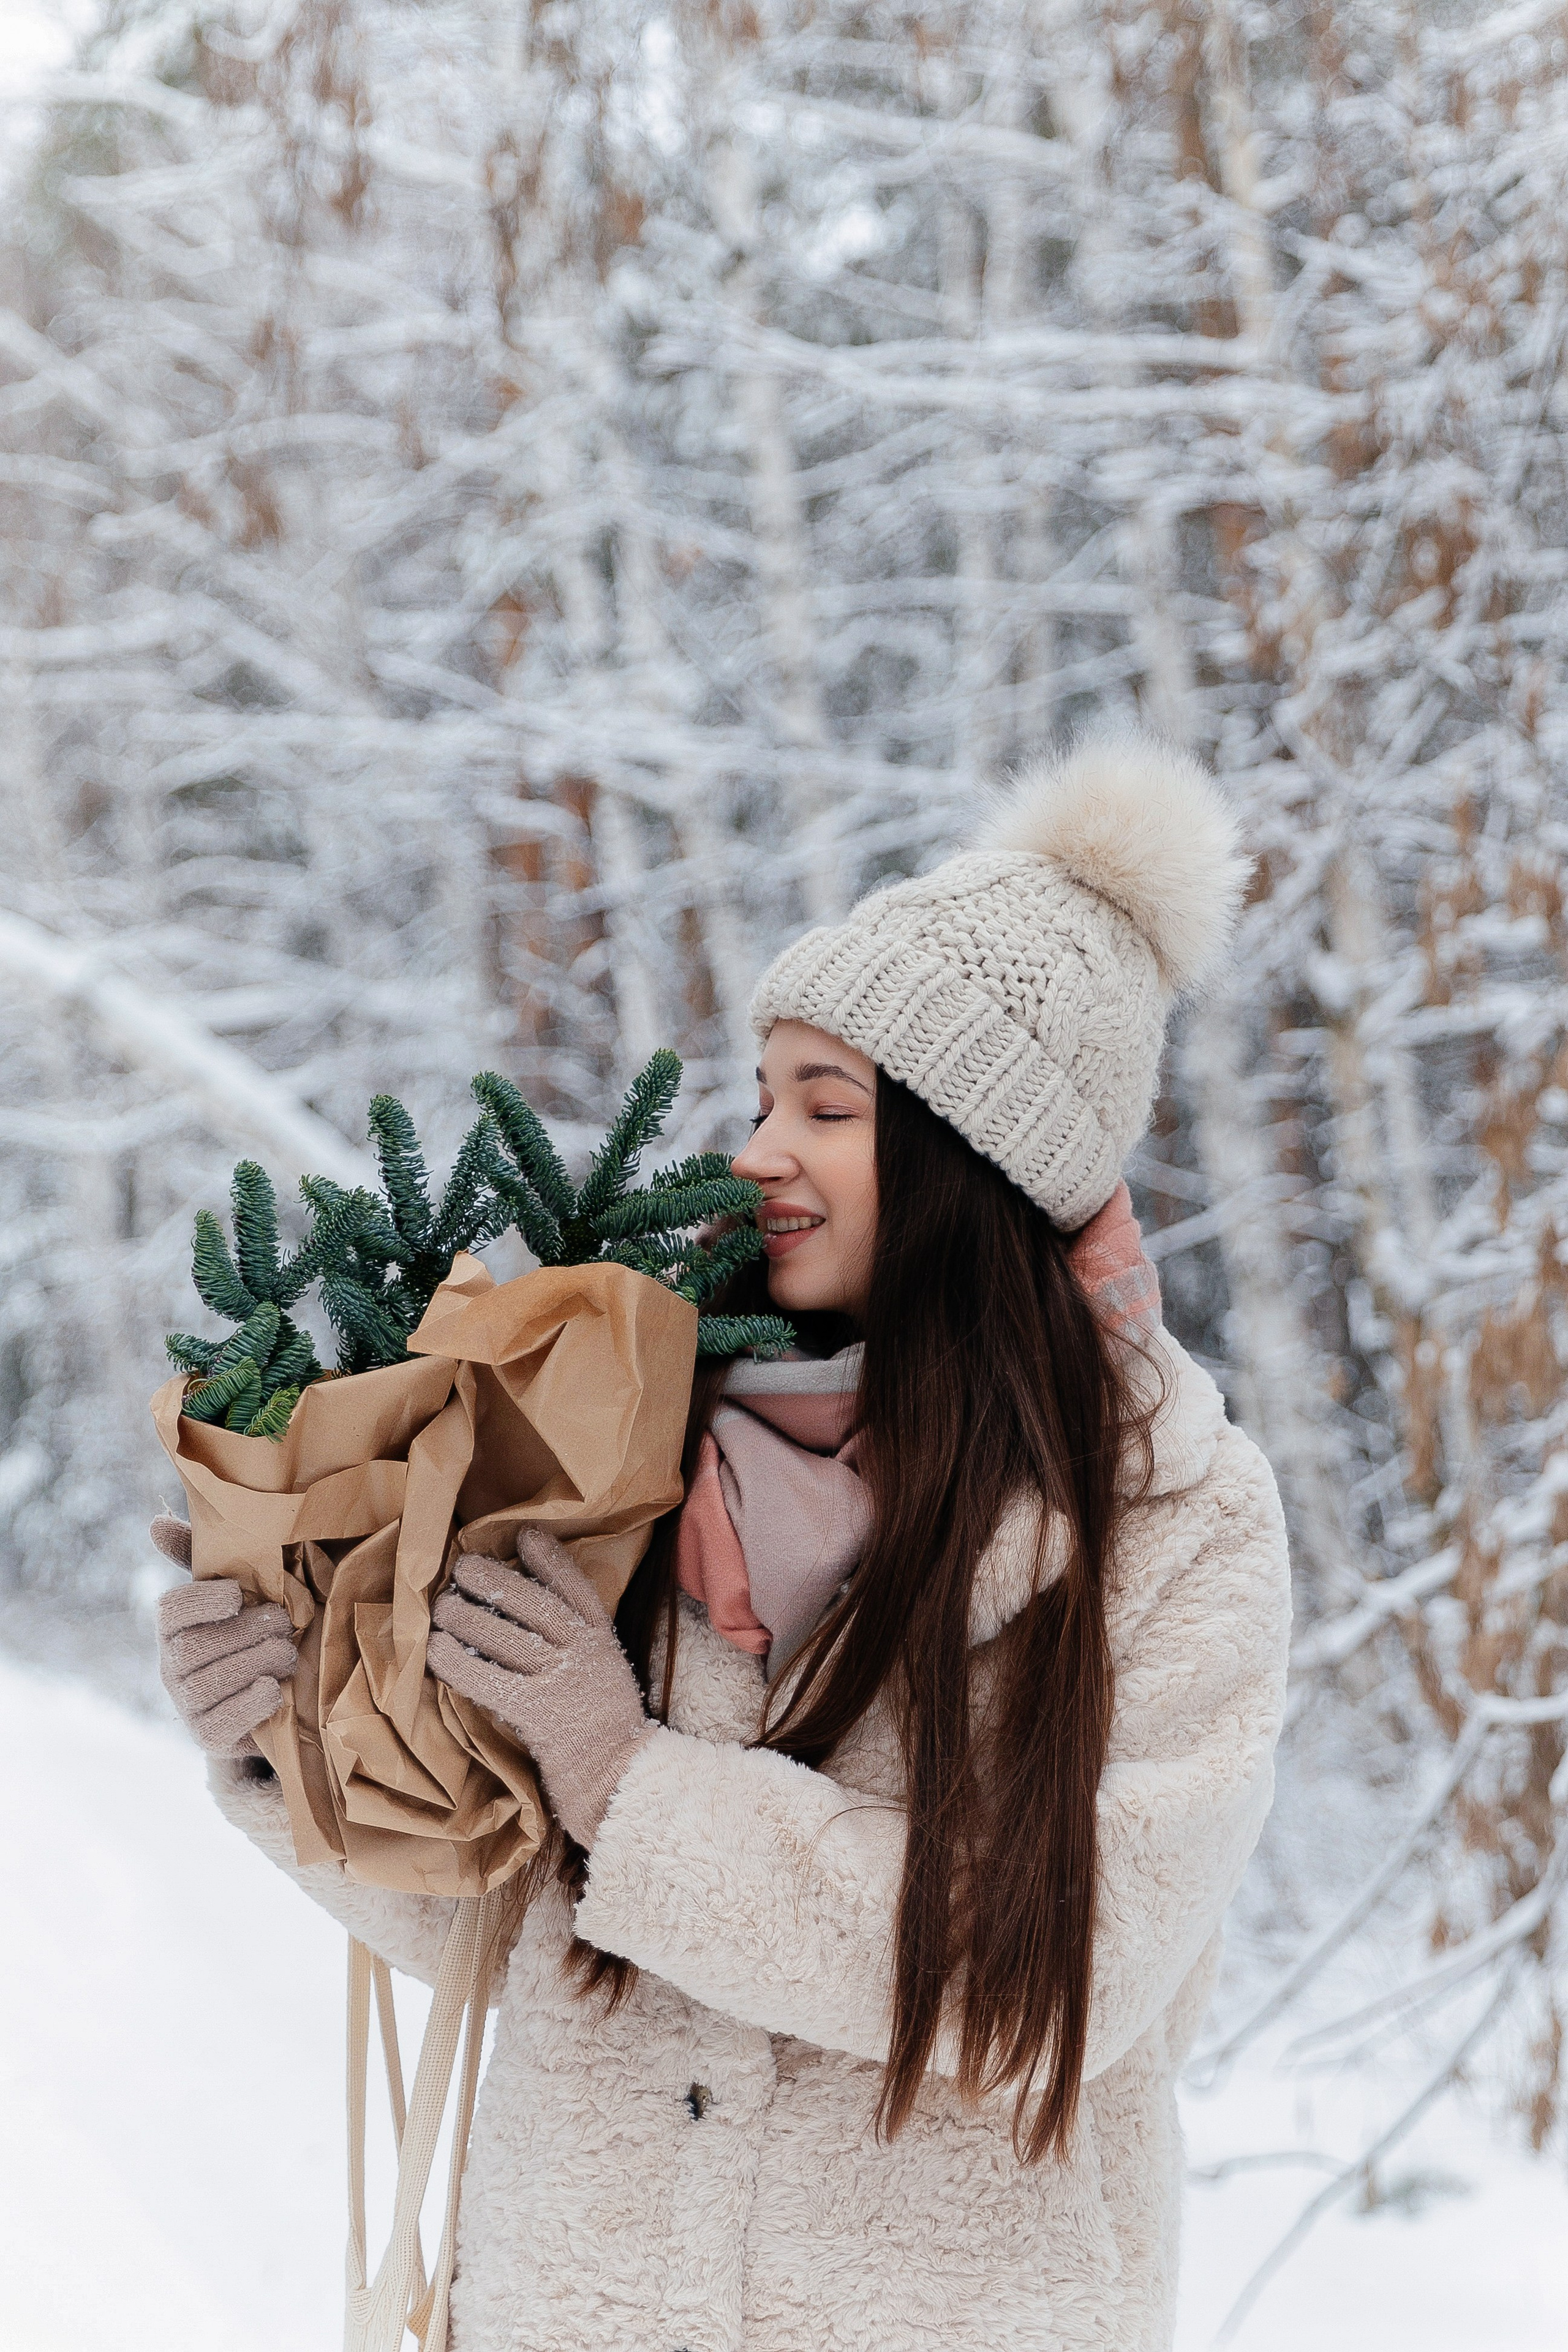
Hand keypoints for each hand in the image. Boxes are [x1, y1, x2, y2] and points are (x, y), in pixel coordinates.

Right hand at [151, 1515, 297, 1758]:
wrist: (269, 1696)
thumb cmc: (250, 1630)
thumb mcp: (234, 1592)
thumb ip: (200, 1556)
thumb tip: (156, 1523)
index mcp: (174, 1627)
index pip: (171, 1611)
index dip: (203, 1601)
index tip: (238, 1594)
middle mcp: (171, 1666)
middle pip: (195, 1648)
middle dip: (245, 1633)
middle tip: (283, 1624)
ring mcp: (186, 1705)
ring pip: (209, 1684)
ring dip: (257, 1663)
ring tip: (288, 1653)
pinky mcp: (208, 1736)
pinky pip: (221, 1723)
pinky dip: (251, 1704)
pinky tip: (273, 1689)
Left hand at [428, 1527, 649, 1848]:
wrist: (619, 1783)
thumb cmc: (605, 1733)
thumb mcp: (604, 1675)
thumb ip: (577, 1646)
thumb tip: (526, 1616)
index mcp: (602, 1642)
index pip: (577, 1589)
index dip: (550, 1560)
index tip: (524, 1535)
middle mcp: (584, 1654)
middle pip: (534, 1604)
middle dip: (495, 1580)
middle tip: (461, 1566)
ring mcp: (562, 1682)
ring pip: (507, 1636)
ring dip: (467, 1617)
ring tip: (440, 1606)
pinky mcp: (538, 1714)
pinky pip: (488, 1680)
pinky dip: (458, 1663)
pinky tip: (436, 1649)